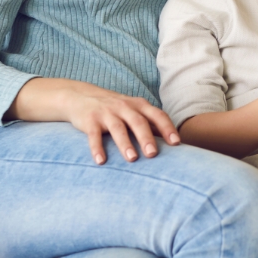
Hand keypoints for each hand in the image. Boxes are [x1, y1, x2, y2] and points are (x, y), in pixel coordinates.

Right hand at [7, 77, 179, 164]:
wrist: (81, 96)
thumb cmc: (115, 108)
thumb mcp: (133, 110)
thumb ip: (150, 123)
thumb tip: (173, 142)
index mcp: (139, 105)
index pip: (157, 115)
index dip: (168, 128)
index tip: (177, 143)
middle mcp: (124, 107)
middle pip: (138, 122)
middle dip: (147, 138)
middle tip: (153, 154)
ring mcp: (107, 113)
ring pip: (118, 128)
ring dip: (125, 144)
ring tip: (132, 159)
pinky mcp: (90, 120)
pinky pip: (94, 135)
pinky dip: (97, 148)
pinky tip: (101, 161)